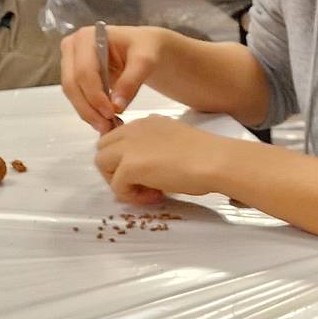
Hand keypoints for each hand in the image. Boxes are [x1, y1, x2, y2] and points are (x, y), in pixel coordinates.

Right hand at [60, 24, 173, 130]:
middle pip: (72, 84)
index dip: (95, 95)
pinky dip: (89, 111)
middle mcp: (72, 47)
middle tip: (106, 127)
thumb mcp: (145, 60)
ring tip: (107, 127)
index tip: (111, 113)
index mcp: (87, 37)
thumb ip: (131, 81)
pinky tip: (104, 122)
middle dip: (89, 108)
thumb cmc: (146, 48)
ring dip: (88, 113)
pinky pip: (77, 97)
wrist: (146, 48)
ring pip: (72, 94)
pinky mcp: (75, 76)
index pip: (84, 71)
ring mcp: (71, 62)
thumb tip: (116, 107)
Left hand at [93, 115, 236, 203]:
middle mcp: (134, 129)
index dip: (124, 158)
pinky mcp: (129, 166)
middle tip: (140, 184)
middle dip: (115, 169)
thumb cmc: (206, 155)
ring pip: (102, 163)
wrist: (215, 161)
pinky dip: (131, 196)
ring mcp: (129, 146)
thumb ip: (154, 149)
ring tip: (147, 191)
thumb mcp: (174, 143)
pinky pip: (116, 186)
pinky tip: (156, 196)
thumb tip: (144, 170)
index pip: (117, 138)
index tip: (147, 172)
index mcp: (146, 122)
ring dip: (118, 181)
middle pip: (103, 148)